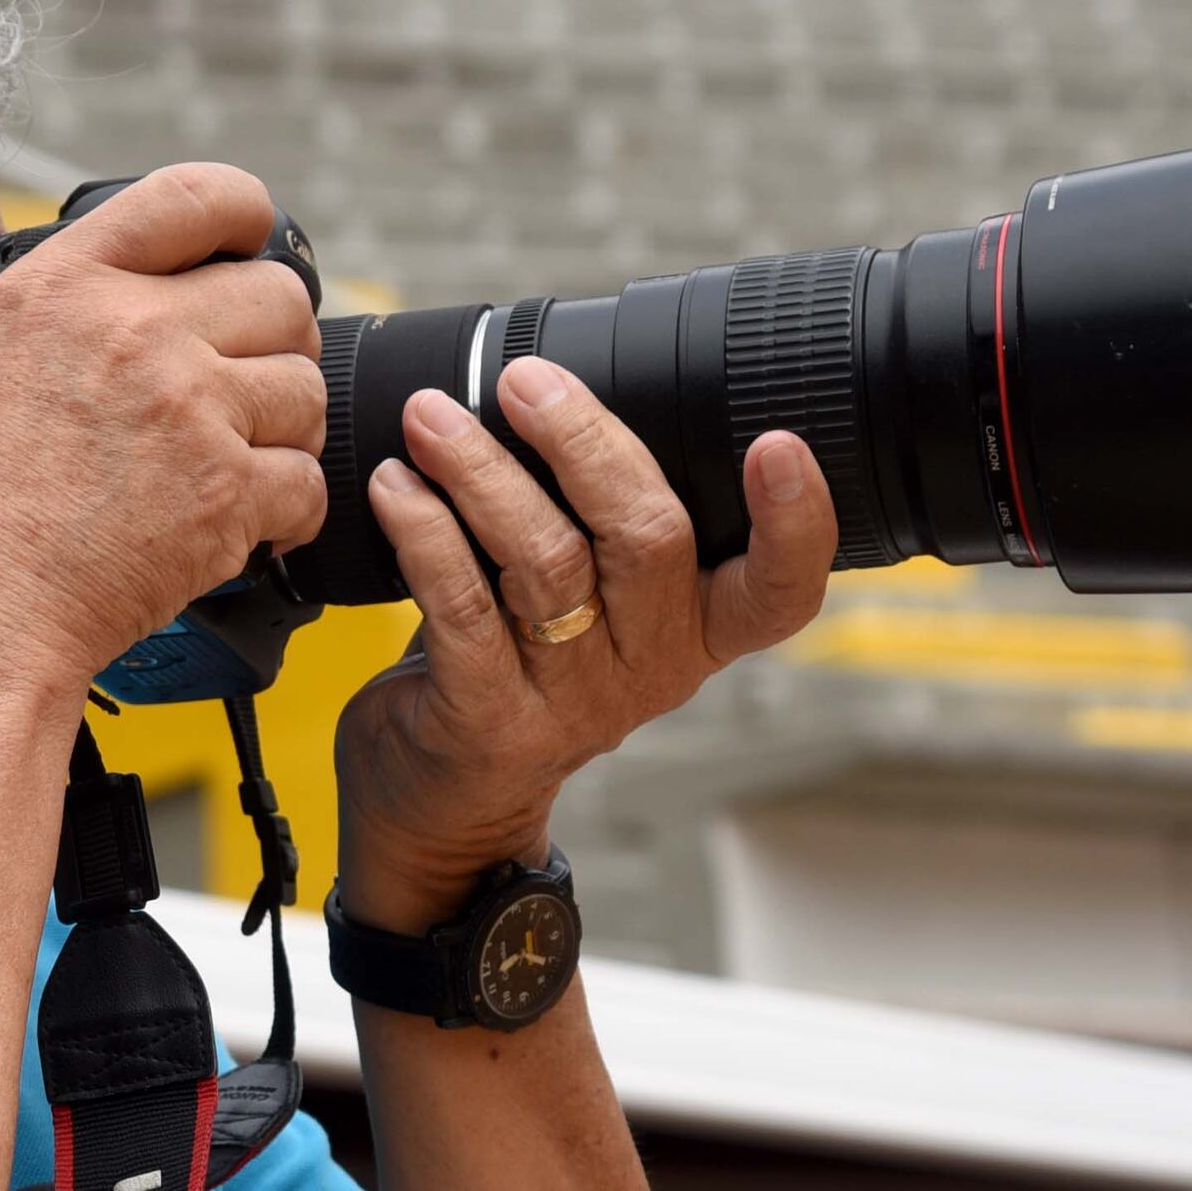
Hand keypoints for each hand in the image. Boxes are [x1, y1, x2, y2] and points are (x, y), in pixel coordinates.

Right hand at [0, 164, 327, 697]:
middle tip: (245, 383)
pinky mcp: (226, 495)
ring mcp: (190, 413)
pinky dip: (291, 507)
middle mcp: (135, 333)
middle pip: (279, 293)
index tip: (248, 243)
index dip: (242, 212)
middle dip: (275, 336)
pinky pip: (308, 480)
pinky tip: (250, 524)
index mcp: (60, 290)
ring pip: (306, 386)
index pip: (195, 197)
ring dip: (286, 425)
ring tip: (242, 460)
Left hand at [333, 355, 838, 934]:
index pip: (781, 592)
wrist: (440, 808)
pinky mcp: (491, 720)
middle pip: (650, 537)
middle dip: (584, 441)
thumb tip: (551, 382)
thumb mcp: (582, 605)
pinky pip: (462, 606)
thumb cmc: (510, 672)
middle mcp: (649, 668)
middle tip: (524, 381)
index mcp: (695, 632)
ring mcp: (573, 701)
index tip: (777, 445)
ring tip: (430, 419)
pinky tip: (395, 485)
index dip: (796, 524)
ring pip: (547, 559)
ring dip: (482, 472)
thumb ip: (590, 518)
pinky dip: (425, 531)